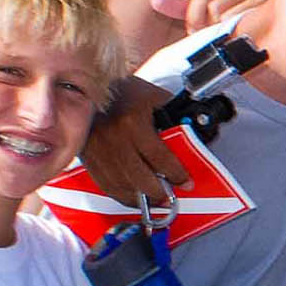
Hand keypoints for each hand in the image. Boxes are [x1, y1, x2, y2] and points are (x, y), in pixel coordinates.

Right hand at [81, 76, 189, 206]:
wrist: (89, 85)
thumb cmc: (126, 91)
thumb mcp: (155, 98)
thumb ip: (176, 114)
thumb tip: (198, 131)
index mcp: (132, 123)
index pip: (159, 158)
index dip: (176, 174)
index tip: (186, 182)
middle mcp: (113, 139)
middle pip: (139, 178)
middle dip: (158, 192)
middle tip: (170, 197)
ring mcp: (98, 150)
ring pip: (121, 185)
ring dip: (140, 198)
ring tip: (154, 201)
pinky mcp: (88, 156)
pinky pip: (105, 183)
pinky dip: (120, 195)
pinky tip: (132, 197)